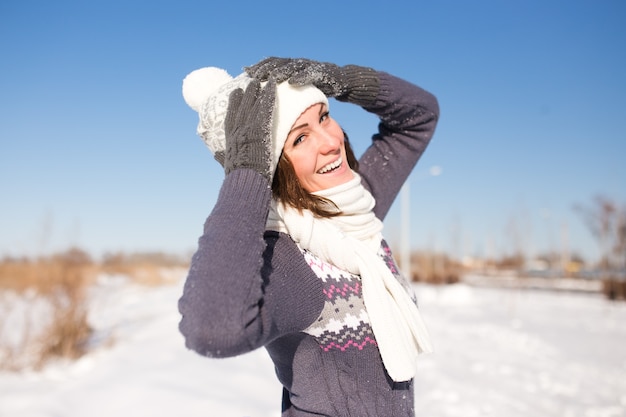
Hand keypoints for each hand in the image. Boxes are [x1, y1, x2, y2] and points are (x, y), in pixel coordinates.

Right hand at [223, 78, 275, 181]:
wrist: (245, 180)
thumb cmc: (238, 177)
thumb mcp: (227, 165)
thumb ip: (222, 157)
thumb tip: (217, 154)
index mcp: (229, 138)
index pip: (231, 116)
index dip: (234, 104)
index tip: (236, 94)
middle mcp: (236, 130)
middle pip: (240, 106)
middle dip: (245, 94)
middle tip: (250, 83)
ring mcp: (247, 128)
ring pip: (252, 105)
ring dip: (257, 91)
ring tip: (261, 80)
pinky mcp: (259, 129)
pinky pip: (264, 109)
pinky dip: (268, 97)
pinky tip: (272, 88)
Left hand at [245, 57, 378, 106]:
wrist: (345, 81)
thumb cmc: (320, 88)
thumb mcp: (300, 90)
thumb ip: (287, 92)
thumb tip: (266, 102)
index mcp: (292, 68)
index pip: (272, 64)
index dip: (259, 66)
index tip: (245, 72)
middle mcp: (300, 64)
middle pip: (279, 62)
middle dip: (266, 67)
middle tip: (254, 74)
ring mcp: (311, 66)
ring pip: (293, 66)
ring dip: (281, 70)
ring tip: (271, 77)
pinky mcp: (323, 72)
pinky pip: (311, 74)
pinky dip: (302, 77)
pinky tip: (293, 82)